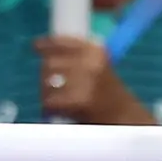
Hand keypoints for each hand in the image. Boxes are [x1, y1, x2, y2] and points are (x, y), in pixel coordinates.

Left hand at [34, 31, 150, 127]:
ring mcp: (85, 81)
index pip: (62, 42)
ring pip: (47, 82)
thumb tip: (42, 49)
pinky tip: (53, 111)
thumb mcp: (97, 67)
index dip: (46, 44)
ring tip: (53, 99)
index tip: (35, 46)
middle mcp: (91, 62)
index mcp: (95, 51)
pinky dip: (48, 107)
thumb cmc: (108, 93)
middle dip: (45, 75)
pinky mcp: (79, 100)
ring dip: (45, 92)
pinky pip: (50, 100)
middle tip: (49, 86)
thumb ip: (75, 57)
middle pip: (49, 63)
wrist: (125, 118)